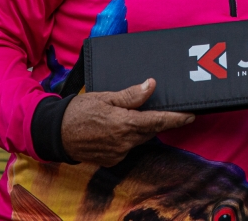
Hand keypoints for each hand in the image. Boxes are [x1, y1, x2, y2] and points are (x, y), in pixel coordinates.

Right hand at [61, 78, 194, 166]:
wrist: (56, 133)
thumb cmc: (79, 111)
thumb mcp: (105, 97)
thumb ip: (131, 95)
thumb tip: (151, 85)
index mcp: (124, 124)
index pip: (157, 122)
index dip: (176, 119)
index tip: (191, 115)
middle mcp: (124, 143)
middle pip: (149, 131)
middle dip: (157, 121)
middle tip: (162, 109)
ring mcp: (117, 154)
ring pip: (138, 140)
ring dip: (140, 129)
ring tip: (130, 116)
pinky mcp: (111, 160)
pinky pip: (127, 148)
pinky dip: (127, 137)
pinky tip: (116, 128)